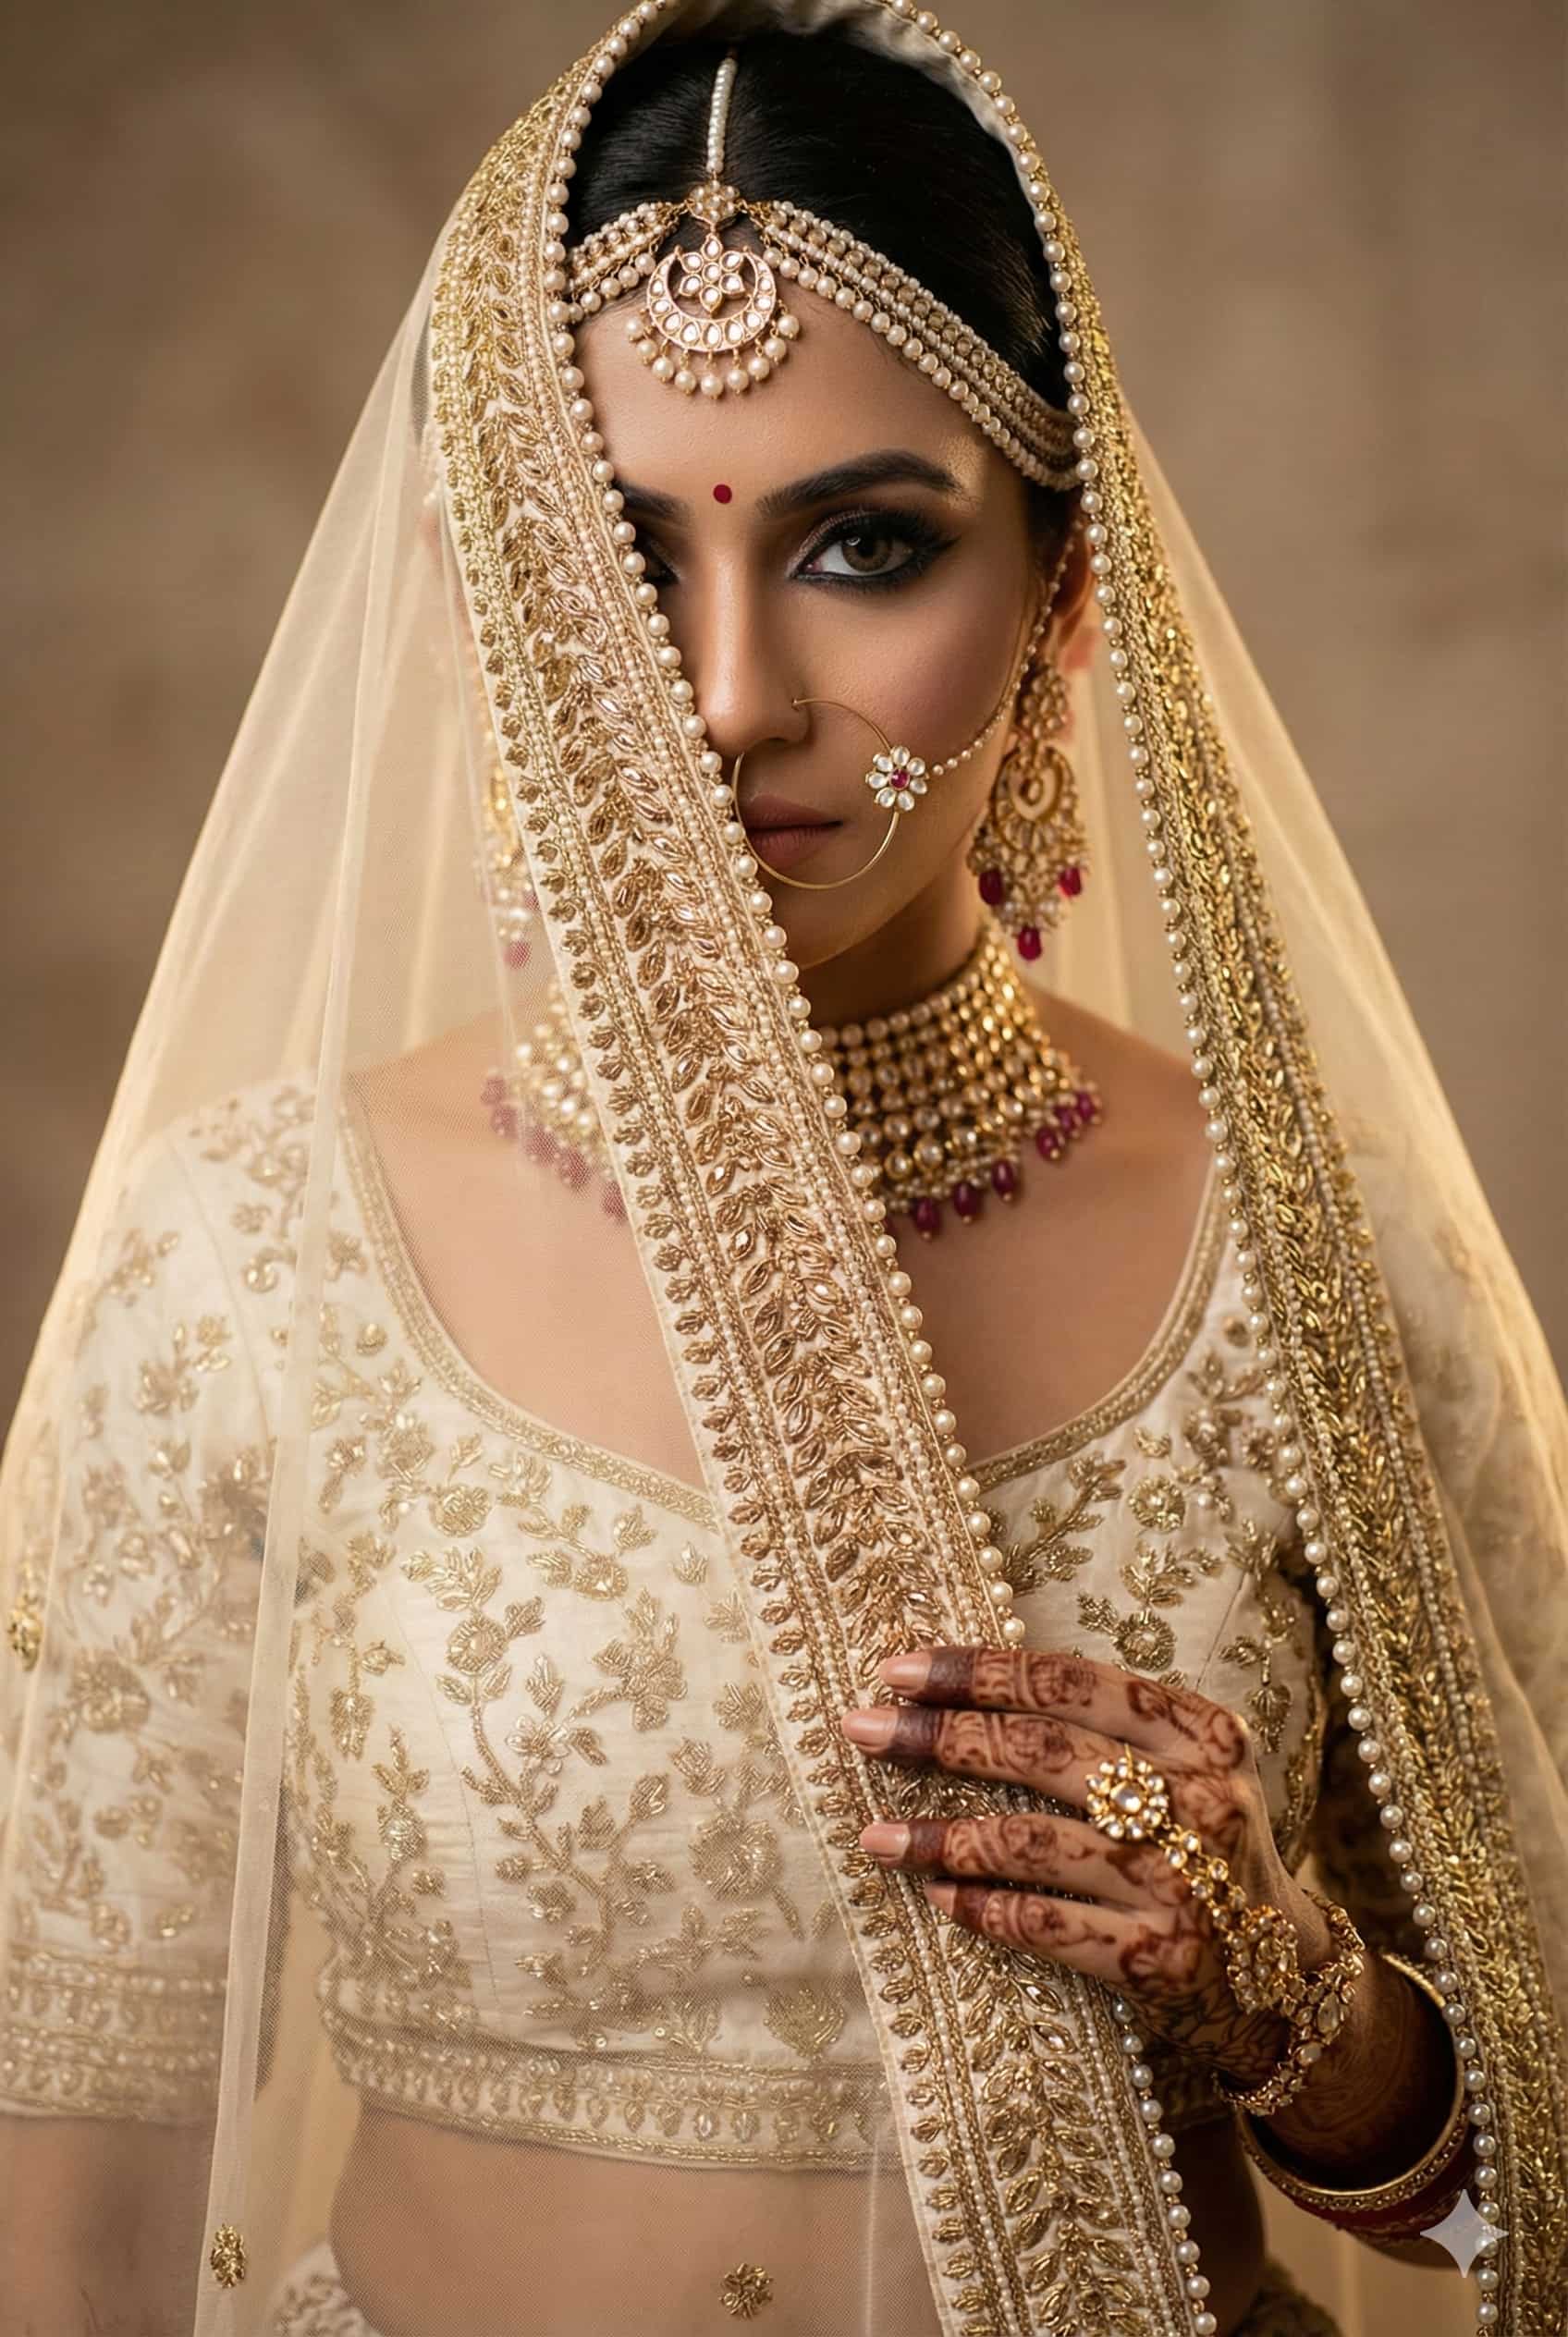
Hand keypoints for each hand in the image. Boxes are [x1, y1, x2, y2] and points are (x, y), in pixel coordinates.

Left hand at [842, 1644, 1330, 2087]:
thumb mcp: (1184, 1767)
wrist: (1282, 1977)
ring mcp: (1182, 1884)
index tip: (897, 1671)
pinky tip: (939, 1897)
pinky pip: (1046, 1924)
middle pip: (1041, 1752)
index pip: (1069, 1682)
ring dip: (941, 1836)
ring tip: (875, 1834)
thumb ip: (1102, 1727)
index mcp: (1203, 1733)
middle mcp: (1200, 1801)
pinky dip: (983, 1909)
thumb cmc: (1202, 1847)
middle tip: (864, 1730)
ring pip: (1031, 1842)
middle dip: (940, 1737)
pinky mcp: (1160, 1961)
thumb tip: (958, 1693)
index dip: (976, 1671)